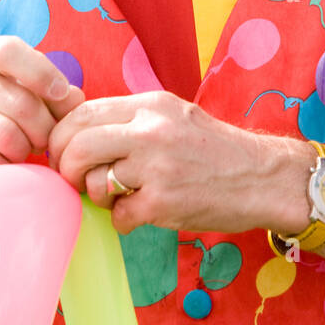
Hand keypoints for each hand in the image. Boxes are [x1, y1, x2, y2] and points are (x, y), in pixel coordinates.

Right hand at [0, 37, 83, 175]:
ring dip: (24, 152)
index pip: (10, 51)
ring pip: (9, 136)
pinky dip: (4, 170)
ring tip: (20, 154)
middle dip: (44, 129)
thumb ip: (40, 88)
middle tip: (44, 143)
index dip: (43, 72)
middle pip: (21, 103)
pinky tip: (1, 167)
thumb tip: (77, 100)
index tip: (62, 94)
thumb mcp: (0, 89)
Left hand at [47, 89, 305, 233]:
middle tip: (77, 180)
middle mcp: (151, 130)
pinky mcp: (163, 203)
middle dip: (67, 168)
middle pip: (77, 145)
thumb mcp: (173, 115)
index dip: (62, 136)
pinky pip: (118, 215)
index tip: (64, 153)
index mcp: (150, 105)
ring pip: (94, 182)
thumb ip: (131, 119)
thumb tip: (78, 133)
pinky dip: (123, 219)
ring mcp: (156, 167)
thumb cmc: (214, 150)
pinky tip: (141, 214)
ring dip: (99, 196)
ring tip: (120, 196)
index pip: (82, 112)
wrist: (262, 177)